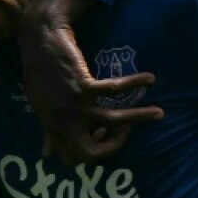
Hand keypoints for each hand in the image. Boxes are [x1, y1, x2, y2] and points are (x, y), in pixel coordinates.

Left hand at [18, 0, 162, 165]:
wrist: (39, 40)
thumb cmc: (38, 72)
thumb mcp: (39, 106)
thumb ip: (47, 130)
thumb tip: (47, 154)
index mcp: (52, 127)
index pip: (73, 158)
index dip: (92, 154)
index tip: (104, 137)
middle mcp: (61, 121)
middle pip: (90, 154)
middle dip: (114, 147)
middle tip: (126, 132)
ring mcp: (72, 105)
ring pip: (112, 122)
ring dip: (139, 117)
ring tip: (159, 113)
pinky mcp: (83, 86)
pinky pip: (116, 90)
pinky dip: (135, 83)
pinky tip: (150, 79)